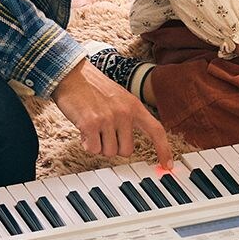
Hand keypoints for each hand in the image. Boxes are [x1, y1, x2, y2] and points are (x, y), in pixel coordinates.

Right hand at [52, 58, 176, 173]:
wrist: (71, 74)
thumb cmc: (92, 88)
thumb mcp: (118, 98)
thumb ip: (127, 118)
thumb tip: (127, 148)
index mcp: (134, 105)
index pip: (156, 130)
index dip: (164, 149)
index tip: (168, 165)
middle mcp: (124, 113)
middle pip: (126, 151)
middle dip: (113, 147)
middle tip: (103, 133)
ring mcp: (108, 119)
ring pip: (109, 152)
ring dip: (99, 145)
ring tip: (92, 127)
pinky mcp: (91, 124)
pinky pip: (93, 149)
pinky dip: (87, 144)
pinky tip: (83, 130)